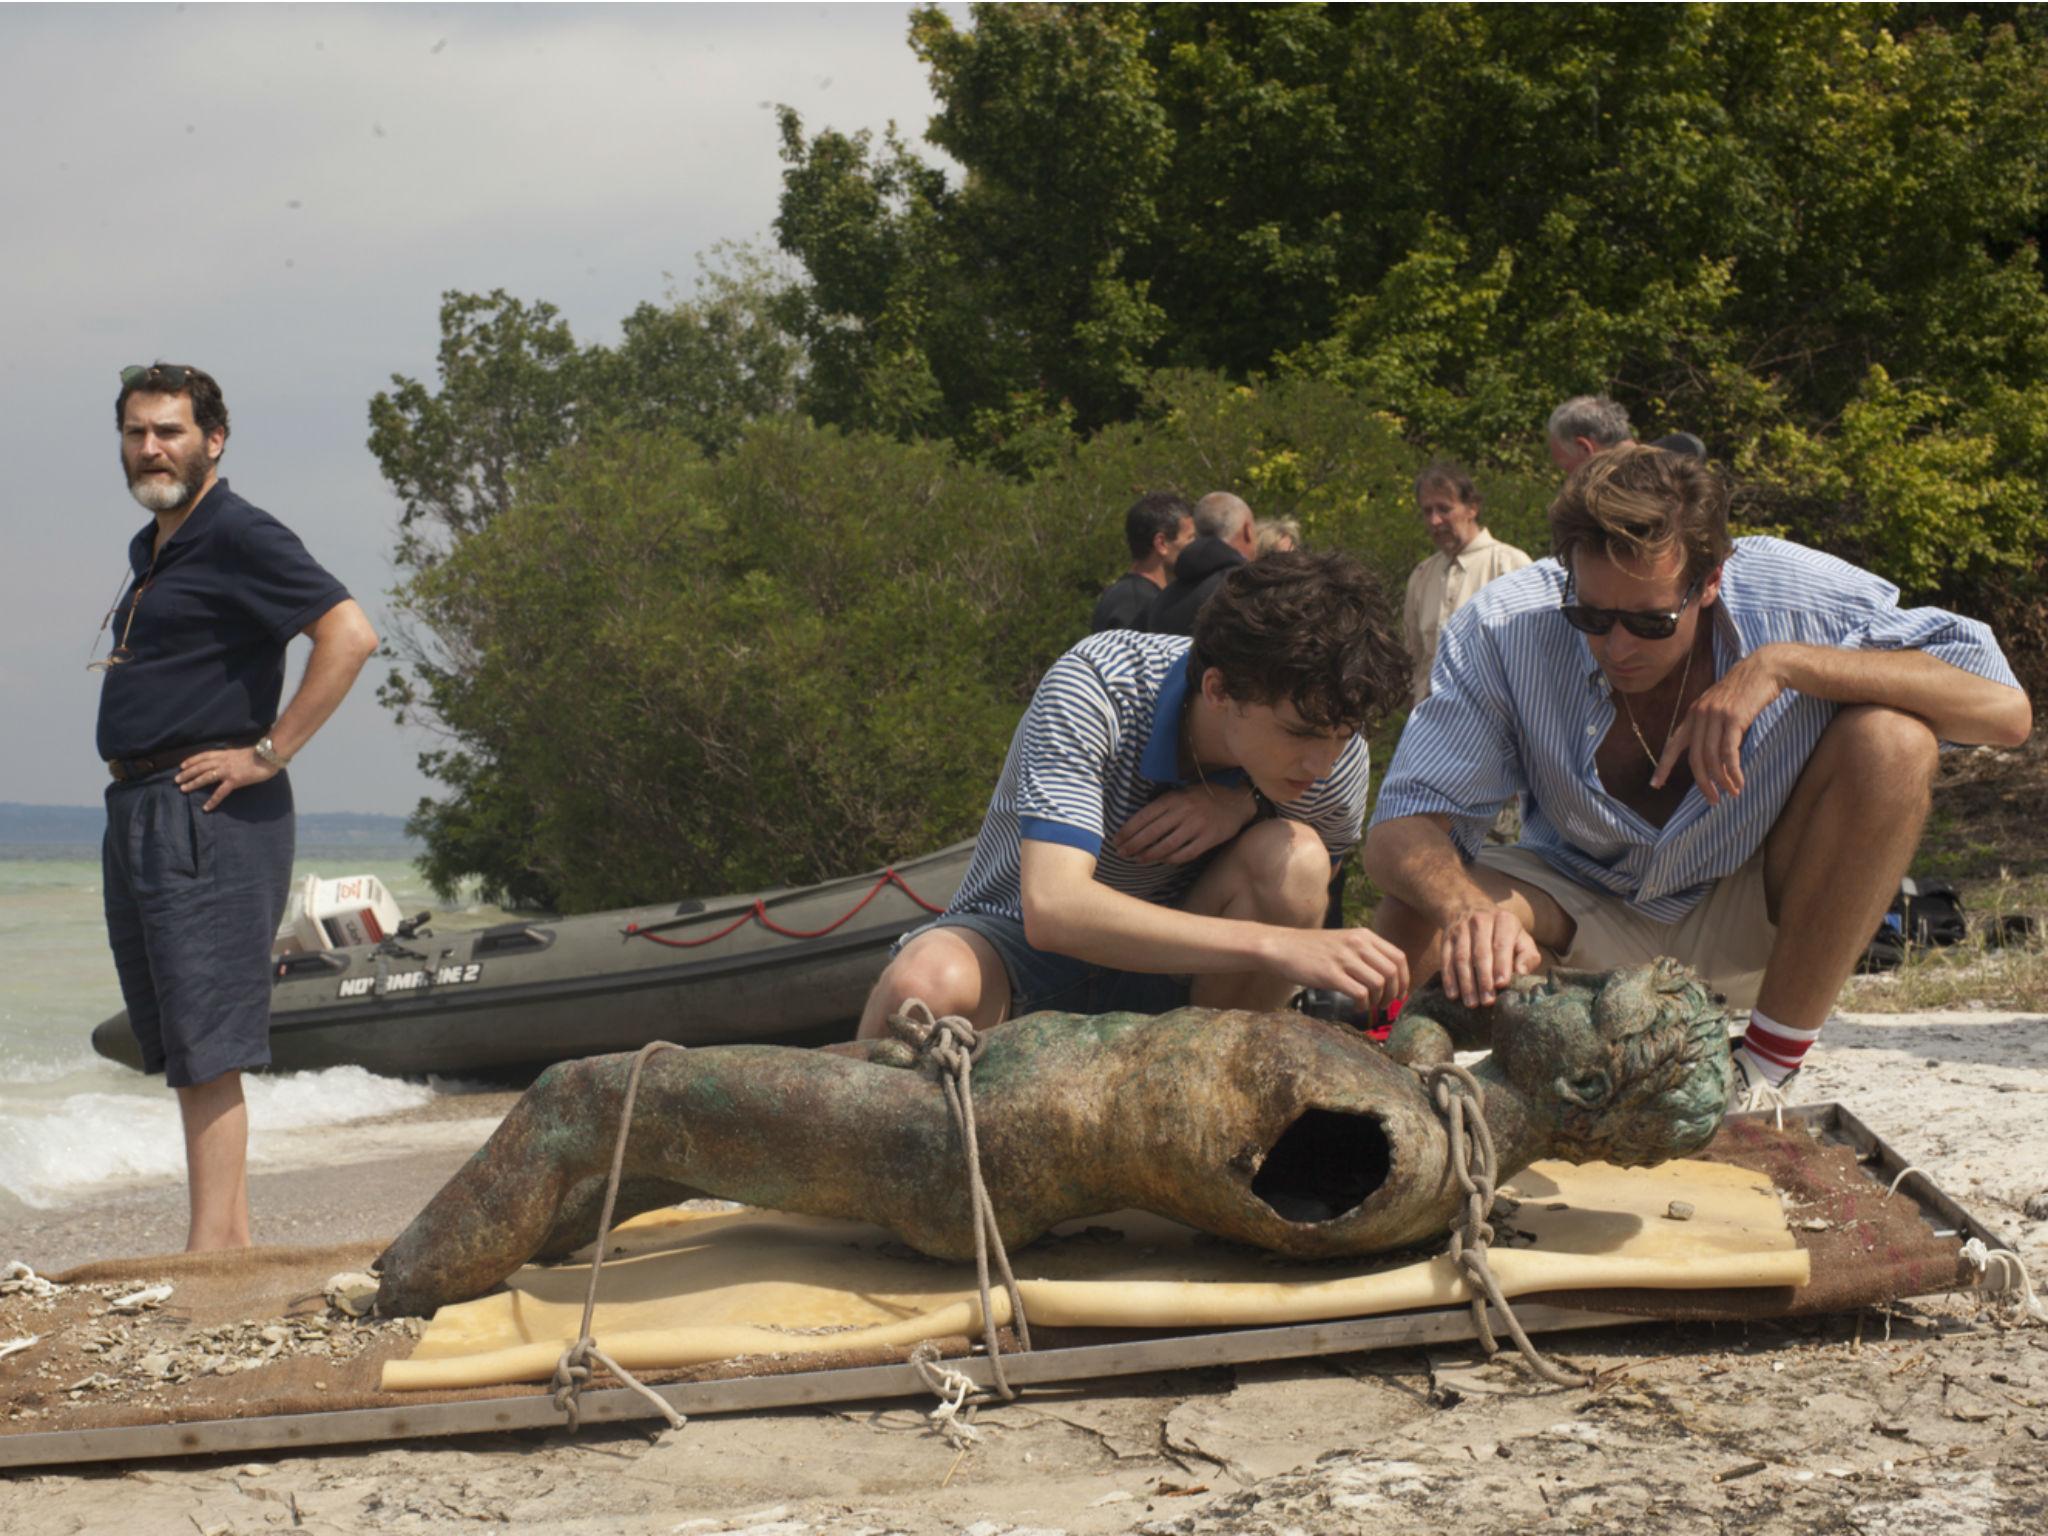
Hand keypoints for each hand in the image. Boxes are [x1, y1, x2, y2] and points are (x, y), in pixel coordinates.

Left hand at [176, 747, 278, 810]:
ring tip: (183, 789)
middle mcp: (223, 761)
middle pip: (200, 766)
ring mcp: (228, 771)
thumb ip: (231, 757)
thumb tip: (226, 760)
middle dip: (187, 773)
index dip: (191, 760)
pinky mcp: (235, 780)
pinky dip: (213, 800)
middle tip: (176, 780)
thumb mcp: (240, 752)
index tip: (182, 765)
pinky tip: (206, 807)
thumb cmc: (259, 754)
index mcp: (224, 754)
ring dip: (193, 783)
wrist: (268, 755)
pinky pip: (221, 792)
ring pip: (206, 777)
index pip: (203, 756)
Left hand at [1114, 784, 1256, 864]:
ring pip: (1166, 846)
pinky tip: (1161, 861)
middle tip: (1121, 853)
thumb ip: (1163, 804)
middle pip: (1151, 833)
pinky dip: (1170, 859)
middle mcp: (1183, 812)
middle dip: (1133, 845)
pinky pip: (1185, 854)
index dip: (1127, 830)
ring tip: (1137, 860)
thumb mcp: (1181, 792)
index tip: (1116, 840)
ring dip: (1148, 855)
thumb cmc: (1204, 797)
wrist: (1237, 801)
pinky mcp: (1208, 839)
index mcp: (1173, 798)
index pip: (1144, 816)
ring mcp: (1196, 826)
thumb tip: (1137, 822)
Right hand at [1272, 926, 1411, 1012]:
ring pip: (1380, 983)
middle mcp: (1357, 944)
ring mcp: (1344, 958)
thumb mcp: (1344, 941)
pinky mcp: (1331, 974)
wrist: (1281, 947)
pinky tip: (1356, 1007)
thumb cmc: (1312, 948)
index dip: (1405, 979)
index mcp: (1363, 935)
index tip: (1400, 993)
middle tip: (1385, 1004)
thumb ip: (1365, 952)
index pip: (1398, 957)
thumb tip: (1389, 976)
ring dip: (1378, 1001)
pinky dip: (1363, 1005)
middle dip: (1394, 993)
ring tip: (1369, 1006)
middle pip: (1393, 972)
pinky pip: (1360, 993)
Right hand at [1437, 906, 1540, 1005]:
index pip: (1501, 944)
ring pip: (1461, 958)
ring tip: (1472, 1003)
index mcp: (1503, 920)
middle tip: (1487, 1001)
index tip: (1502, 985)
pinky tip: (1453, 994)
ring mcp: (1461, 929)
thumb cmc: (1503, 932)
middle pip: (1480, 953)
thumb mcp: (1521, 937)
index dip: (1501, 965)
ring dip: (1466, 983)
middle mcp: (1480, 921)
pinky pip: (1446, 960)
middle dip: (1483, 979)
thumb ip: (1528, 955)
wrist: (1470, 907)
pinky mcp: (1446, 938)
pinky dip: (1449, 978)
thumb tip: (1522, 973)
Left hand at [1654, 647, 1784, 804]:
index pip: (1673, 745)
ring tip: (1732, 793)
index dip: (1664, 766)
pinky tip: (1739, 782)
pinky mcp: (1733, 719)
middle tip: (1712, 800)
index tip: (1655, 785)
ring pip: (1712, 758)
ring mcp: (1715, 716)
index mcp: (1693, 714)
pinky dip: (1733, 771)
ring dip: (1722, 780)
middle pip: (1695, 759)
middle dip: (1703, 783)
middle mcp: (1699, 715)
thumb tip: (1710, 753)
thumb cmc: (1745, 690)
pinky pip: (1729, 753)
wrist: (1764, 668)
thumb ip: (1710, 725)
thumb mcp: (1720, 705)